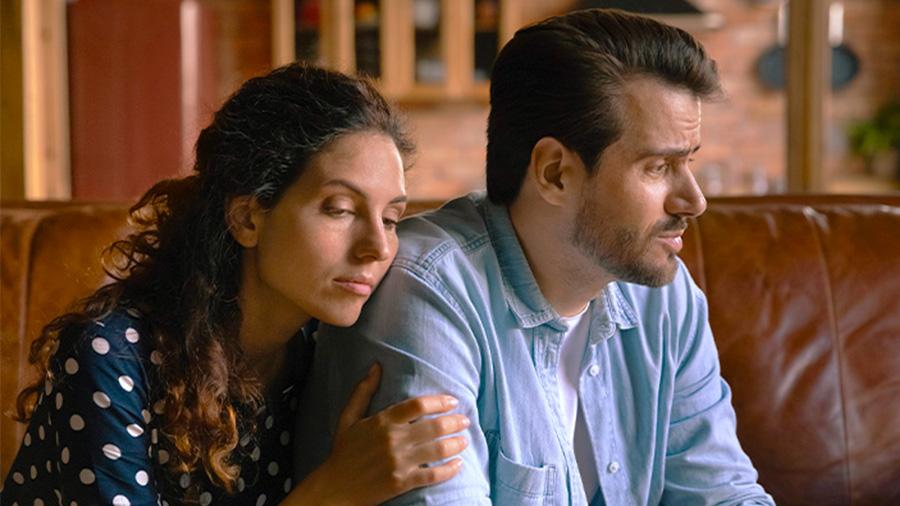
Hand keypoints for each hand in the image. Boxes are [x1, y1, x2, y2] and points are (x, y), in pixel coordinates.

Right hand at [286, 363, 469, 504]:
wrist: (334, 488)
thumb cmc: (343, 452)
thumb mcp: (348, 418)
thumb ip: (363, 391)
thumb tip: (376, 366)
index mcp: (382, 421)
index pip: (418, 405)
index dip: (439, 402)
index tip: (452, 401)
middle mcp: (393, 440)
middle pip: (434, 427)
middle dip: (455, 422)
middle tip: (465, 420)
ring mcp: (398, 462)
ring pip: (437, 450)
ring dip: (456, 444)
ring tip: (464, 440)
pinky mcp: (402, 483)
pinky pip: (432, 475)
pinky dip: (449, 470)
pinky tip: (458, 465)